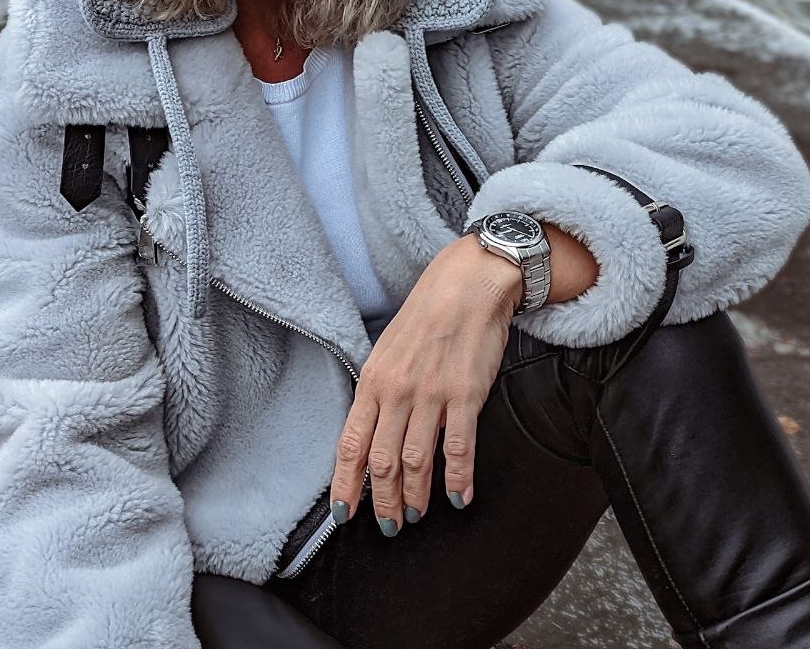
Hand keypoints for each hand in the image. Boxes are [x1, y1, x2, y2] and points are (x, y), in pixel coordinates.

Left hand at [328, 233, 519, 534]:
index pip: (351, 442)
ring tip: (415, 515)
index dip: (346, 482)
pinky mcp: (465, 394)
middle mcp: (397, 390)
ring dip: (415, 496)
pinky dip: (458, 479)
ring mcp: (431, 394)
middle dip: (382, 500)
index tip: (343, 512)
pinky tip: (458, 497)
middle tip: (388, 525)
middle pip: (382, 460)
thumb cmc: (427, 315)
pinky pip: (458, 447)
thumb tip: (371, 429)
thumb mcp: (388, 349)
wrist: (467, 284)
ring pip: (417, 461)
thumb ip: (379, 390)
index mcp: (373, 379)